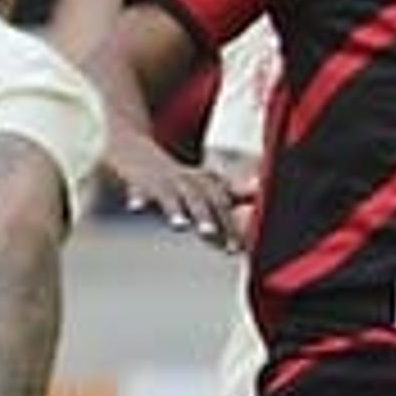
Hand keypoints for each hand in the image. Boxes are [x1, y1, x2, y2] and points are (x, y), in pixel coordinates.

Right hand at [110, 135, 248, 248]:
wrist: (135, 147)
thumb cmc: (177, 176)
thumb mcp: (206, 182)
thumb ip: (234, 191)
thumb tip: (260, 190)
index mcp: (203, 184)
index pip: (221, 205)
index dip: (228, 226)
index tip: (234, 248)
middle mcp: (184, 182)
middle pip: (198, 199)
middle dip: (204, 216)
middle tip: (210, 234)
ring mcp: (161, 182)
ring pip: (170, 195)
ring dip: (174, 209)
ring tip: (180, 225)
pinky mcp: (138, 182)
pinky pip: (137, 189)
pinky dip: (138, 197)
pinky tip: (136, 208)